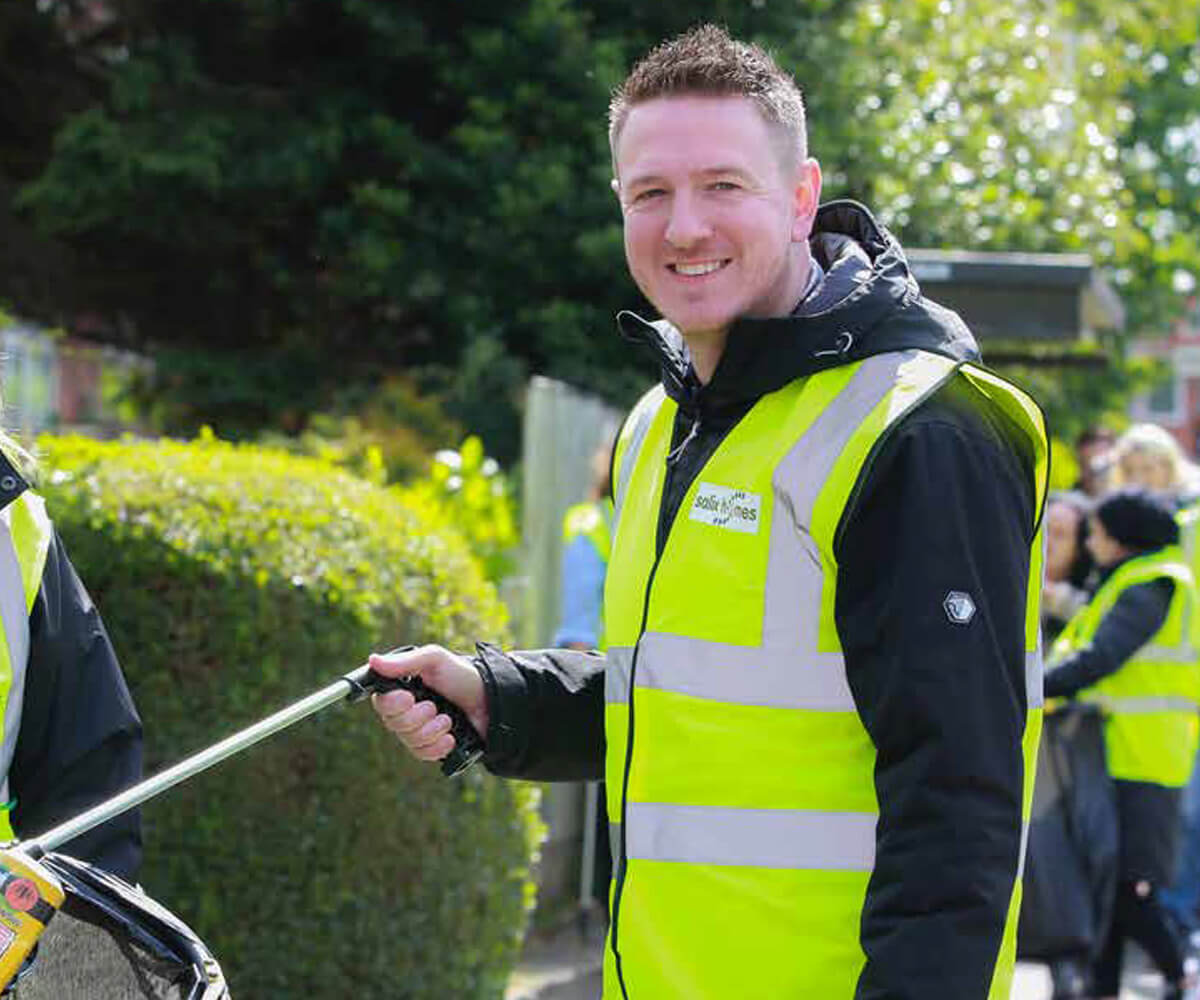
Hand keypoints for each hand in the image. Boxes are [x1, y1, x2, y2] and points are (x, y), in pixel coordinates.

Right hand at [369, 645, 487, 762]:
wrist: (491, 701)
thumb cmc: (462, 676)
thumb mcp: (435, 660)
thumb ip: (405, 662)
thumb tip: (373, 660)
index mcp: (403, 688)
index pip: (381, 703)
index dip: (391, 704)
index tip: (408, 698)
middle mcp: (407, 711)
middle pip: (393, 724)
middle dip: (417, 717)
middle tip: (434, 706)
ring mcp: (419, 730)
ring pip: (408, 740)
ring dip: (431, 730)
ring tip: (448, 719)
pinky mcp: (431, 746)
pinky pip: (422, 754)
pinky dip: (437, 746)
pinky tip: (450, 737)